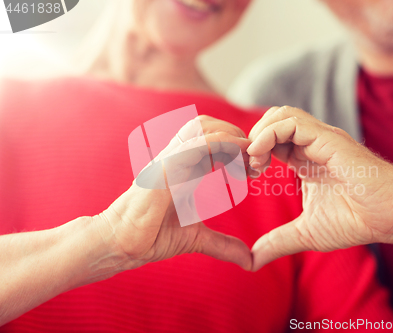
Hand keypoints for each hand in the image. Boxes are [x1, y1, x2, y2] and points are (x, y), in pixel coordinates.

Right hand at [94, 116, 252, 271]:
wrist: (121, 244)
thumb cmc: (152, 236)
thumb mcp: (197, 239)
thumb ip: (223, 245)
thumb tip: (248, 260)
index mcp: (184, 167)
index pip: (213, 139)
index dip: (238, 148)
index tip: (255, 169)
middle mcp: (177, 158)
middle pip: (209, 124)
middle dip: (237, 135)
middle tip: (256, 161)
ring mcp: (169, 159)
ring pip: (203, 125)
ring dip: (231, 135)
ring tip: (248, 158)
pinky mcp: (165, 167)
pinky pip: (195, 144)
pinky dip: (221, 143)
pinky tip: (238, 157)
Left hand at [247, 106, 392, 270]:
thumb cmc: (357, 220)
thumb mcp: (306, 234)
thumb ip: (277, 242)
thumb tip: (252, 261)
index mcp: (305, 159)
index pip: (271, 140)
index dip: (253, 152)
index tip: (246, 175)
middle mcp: (312, 144)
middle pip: (272, 120)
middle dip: (252, 139)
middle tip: (248, 167)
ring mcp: (321, 138)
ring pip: (280, 115)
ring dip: (259, 134)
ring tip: (255, 162)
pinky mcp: (329, 138)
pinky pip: (292, 122)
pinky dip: (269, 134)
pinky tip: (261, 156)